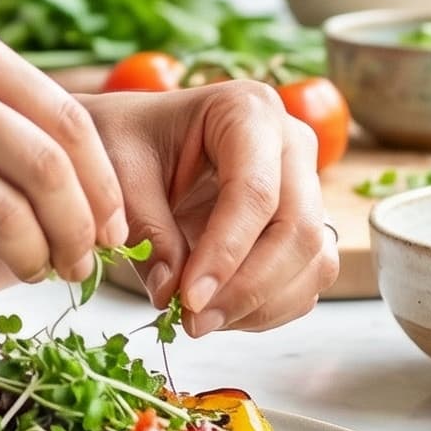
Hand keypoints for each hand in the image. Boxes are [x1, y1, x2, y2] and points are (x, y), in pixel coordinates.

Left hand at [81, 81, 336, 335]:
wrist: (129, 137)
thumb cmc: (124, 139)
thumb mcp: (119, 173)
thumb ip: (147, 230)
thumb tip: (170, 292)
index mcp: (247, 109)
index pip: (254, 192)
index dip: (226, 253)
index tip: (189, 299)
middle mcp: (290, 142)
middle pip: (297, 230)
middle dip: (246, 288)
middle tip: (193, 321)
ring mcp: (304, 184)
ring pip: (311, 260)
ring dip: (259, 304)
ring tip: (199, 321)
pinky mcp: (303, 222)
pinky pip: (307, 277)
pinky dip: (268, 307)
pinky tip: (220, 312)